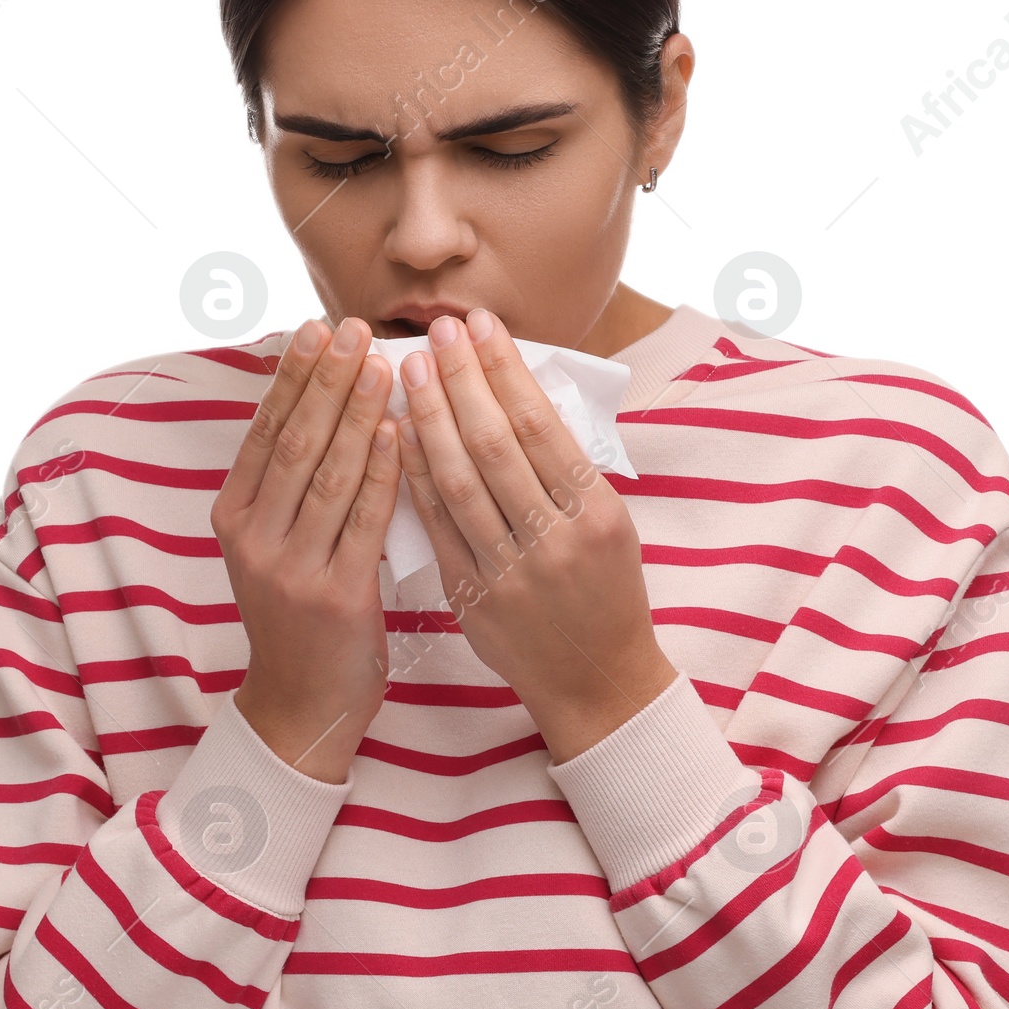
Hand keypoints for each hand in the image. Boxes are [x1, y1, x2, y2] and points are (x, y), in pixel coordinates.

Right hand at [211, 316, 400, 782]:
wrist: (300, 706)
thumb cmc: (301, 618)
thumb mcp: (275, 546)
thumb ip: (292, 487)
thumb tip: (325, 402)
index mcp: (234, 517)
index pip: (266, 430)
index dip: (294, 376)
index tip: (319, 327)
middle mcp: (254, 538)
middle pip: (296, 441)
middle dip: (328, 379)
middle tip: (355, 327)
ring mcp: (291, 568)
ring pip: (329, 472)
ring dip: (358, 412)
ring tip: (384, 363)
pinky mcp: (336, 595)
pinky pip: (363, 519)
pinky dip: (381, 471)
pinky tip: (397, 431)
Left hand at [395, 308, 677, 763]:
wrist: (596, 682)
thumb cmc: (608, 591)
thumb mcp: (612, 524)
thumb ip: (568, 468)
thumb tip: (519, 392)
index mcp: (597, 515)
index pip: (540, 425)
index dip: (504, 370)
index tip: (481, 325)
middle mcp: (553, 542)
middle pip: (494, 444)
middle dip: (461, 379)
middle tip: (437, 332)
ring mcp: (509, 572)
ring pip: (457, 481)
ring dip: (429, 418)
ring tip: (410, 370)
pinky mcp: (471, 596)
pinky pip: (435, 524)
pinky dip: (413, 474)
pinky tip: (397, 434)